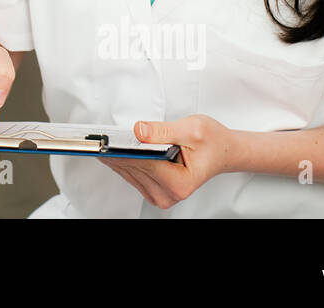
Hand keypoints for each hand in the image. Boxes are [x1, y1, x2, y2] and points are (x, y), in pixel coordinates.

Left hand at [98, 116, 237, 208]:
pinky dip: (123, 160)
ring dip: (116, 155)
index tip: (106, 139)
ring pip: (128, 172)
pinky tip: (115, 148)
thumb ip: (163, 131)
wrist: (222, 151)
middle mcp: (169, 194)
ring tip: (106, 140)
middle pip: (133, 167)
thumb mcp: (192, 128)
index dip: (124, 148)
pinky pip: (131, 174)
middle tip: (101, 135)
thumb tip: (139, 131)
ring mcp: (161, 195)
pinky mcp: (154, 190)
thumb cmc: (212, 141)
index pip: (143, 162)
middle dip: (117, 150)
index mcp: (180, 182)